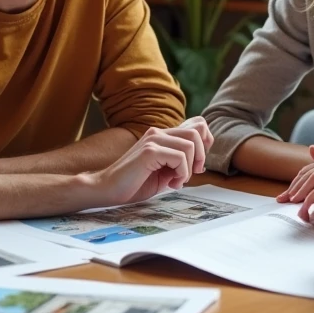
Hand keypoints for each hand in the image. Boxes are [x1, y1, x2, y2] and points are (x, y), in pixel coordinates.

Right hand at [90, 117, 212, 205]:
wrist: (107, 189)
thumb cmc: (134, 183)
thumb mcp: (164, 171)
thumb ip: (179, 162)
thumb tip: (201, 163)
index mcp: (162, 135)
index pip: (196, 123)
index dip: (205, 140)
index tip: (198, 162)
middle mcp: (158, 132)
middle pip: (196, 132)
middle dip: (200, 156)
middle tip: (192, 173)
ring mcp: (153, 140)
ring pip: (190, 146)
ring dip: (189, 168)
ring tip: (177, 180)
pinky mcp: (149, 151)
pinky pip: (179, 157)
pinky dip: (181, 173)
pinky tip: (171, 183)